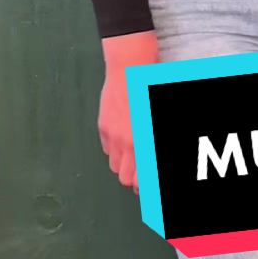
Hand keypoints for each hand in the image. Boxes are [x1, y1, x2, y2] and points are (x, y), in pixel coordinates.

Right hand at [99, 30, 158, 190]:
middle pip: (124, 178)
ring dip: (122, 166)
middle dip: (133, 180)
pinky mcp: (103, 126)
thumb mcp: (154, 120)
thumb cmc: (150, 90)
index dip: (143, 187)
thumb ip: (147, 144)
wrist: (130, 69)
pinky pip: (106, 149)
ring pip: (114, 166)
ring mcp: (112, 135)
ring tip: (132, 159)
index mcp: (142, 143)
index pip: (140, 180)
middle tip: (140, 176)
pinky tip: (122, 142)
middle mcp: (127, 143)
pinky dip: (114, 150)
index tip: (147, 188)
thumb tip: (146, 160)